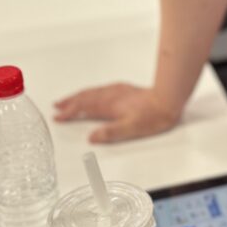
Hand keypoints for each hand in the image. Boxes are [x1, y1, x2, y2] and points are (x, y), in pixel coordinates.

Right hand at [54, 83, 179, 143]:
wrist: (169, 99)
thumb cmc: (153, 116)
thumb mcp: (131, 129)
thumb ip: (110, 133)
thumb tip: (91, 137)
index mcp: (109, 105)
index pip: (83, 107)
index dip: (69, 112)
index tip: (58, 117)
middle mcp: (111, 95)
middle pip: (85, 97)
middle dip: (70, 102)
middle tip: (57, 107)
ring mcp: (118, 90)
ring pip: (93, 92)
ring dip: (79, 96)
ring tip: (69, 100)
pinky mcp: (125, 89)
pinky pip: (101, 89)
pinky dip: (91, 92)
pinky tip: (94, 95)